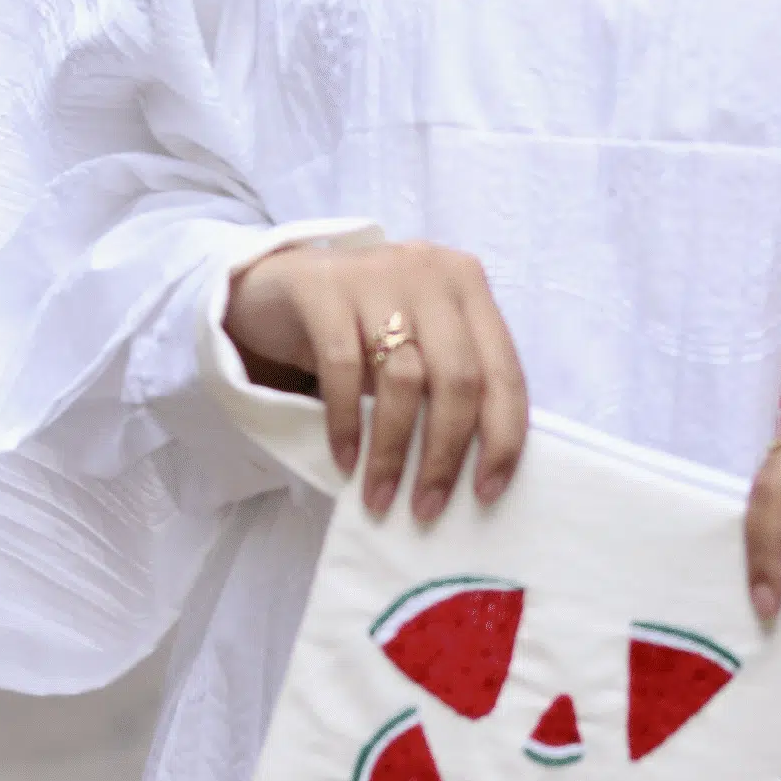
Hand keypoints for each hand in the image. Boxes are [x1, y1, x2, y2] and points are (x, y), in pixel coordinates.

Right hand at [224, 239, 527, 519]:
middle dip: (445, 454)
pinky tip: (346, 460)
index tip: (486, 492)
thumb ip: (452, 382)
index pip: (504, 372)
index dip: (502, 438)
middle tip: (427, 507)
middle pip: (458, 379)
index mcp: (470, 287)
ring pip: (402, 379)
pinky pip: (342, 367)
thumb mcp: (418, 344)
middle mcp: (432, 273)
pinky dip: (347, 422)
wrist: (276, 288)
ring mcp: (377, 274)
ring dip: (392, 450)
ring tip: (380, 496)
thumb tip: (477, 469)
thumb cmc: (362, 329)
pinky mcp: (323, 288)